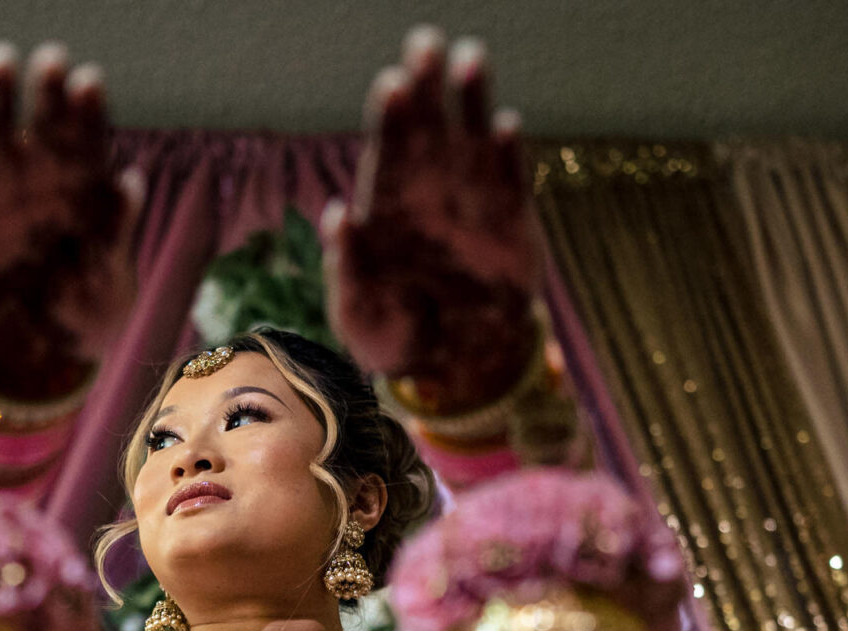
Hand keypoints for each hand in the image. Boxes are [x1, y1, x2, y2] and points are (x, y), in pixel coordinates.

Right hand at [0, 42, 143, 401]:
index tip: (90, 81)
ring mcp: (0, 194)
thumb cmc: (80, 321)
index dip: (89, 113)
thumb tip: (133, 181)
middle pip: (45, 128)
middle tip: (50, 59)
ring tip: (1, 62)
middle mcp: (42, 186)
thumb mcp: (113, 286)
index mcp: (84, 199)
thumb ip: (119, 234)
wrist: (24, 360)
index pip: (89, 145)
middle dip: (47, 94)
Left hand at [324, 28, 543, 407]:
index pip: (388, 151)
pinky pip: (508, 182)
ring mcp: (471, 204)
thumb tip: (336, 215)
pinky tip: (503, 126)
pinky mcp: (511, 225)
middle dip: (426, 86)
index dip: (391, 117)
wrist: (454, 370)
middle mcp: (429, 194)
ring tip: (470, 58)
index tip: (392, 84)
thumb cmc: (394, 339)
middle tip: (426, 42)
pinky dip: (506, 155)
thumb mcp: (357, 315)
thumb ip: (345, 269)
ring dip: (471, 101)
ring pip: (470, 142)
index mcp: (386, 208)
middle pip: (428, 130)